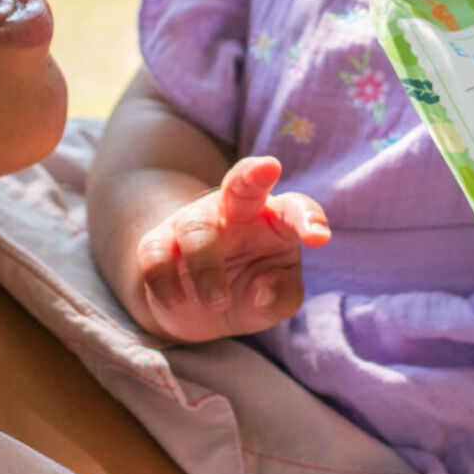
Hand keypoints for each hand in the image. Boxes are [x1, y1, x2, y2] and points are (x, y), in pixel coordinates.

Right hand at [134, 155, 329, 341]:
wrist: (199, 306)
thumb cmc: (253, 289)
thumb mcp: (277, 300)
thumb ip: (281, 296)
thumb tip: (263, 292)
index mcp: (274, 218)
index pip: (295, 209)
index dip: (308, 218)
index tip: (319, 238)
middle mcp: (235, 211)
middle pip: (242, 182)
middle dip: (253, 173)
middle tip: (268, 167)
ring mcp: (194, 222)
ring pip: (196, 229)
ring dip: (206, 268)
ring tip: (218, 302)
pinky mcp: (158, 242)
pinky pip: (155, 252)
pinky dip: (163, 279)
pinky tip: (176, 302)